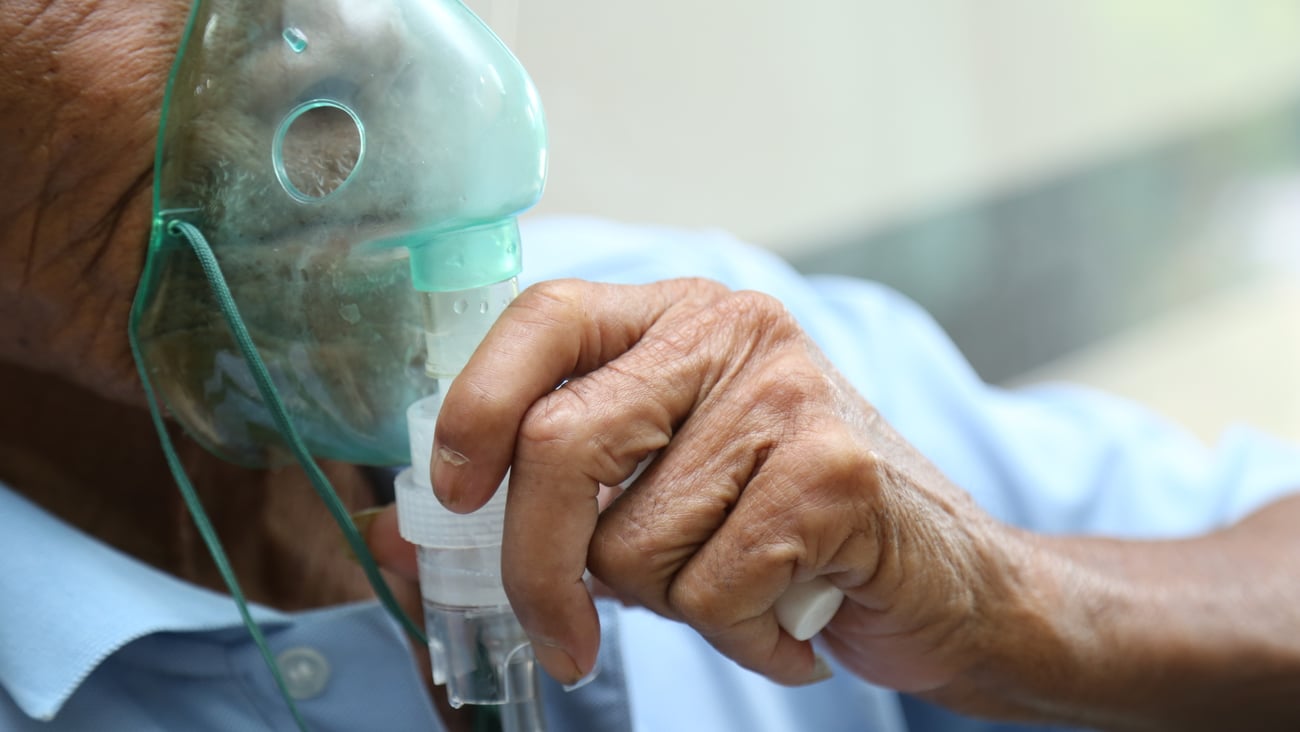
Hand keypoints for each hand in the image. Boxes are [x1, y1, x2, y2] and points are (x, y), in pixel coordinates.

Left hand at [422, 277, 1021, 694]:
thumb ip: (548, 503)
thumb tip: (399, 537)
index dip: (474, 406)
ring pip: (634, 542)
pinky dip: (739, 637)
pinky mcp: (835, 468)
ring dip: (668, 604)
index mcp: (677, 319)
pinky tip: (789, 617)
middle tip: (561, 638)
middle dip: (538, 567)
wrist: (951, 581)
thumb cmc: (788, 533)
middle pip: (562, 441)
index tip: (452, 499)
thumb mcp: (659, 497)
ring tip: (738, 587)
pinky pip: (711, 590)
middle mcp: (732, 331)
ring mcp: (789, 392)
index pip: (544, 317)